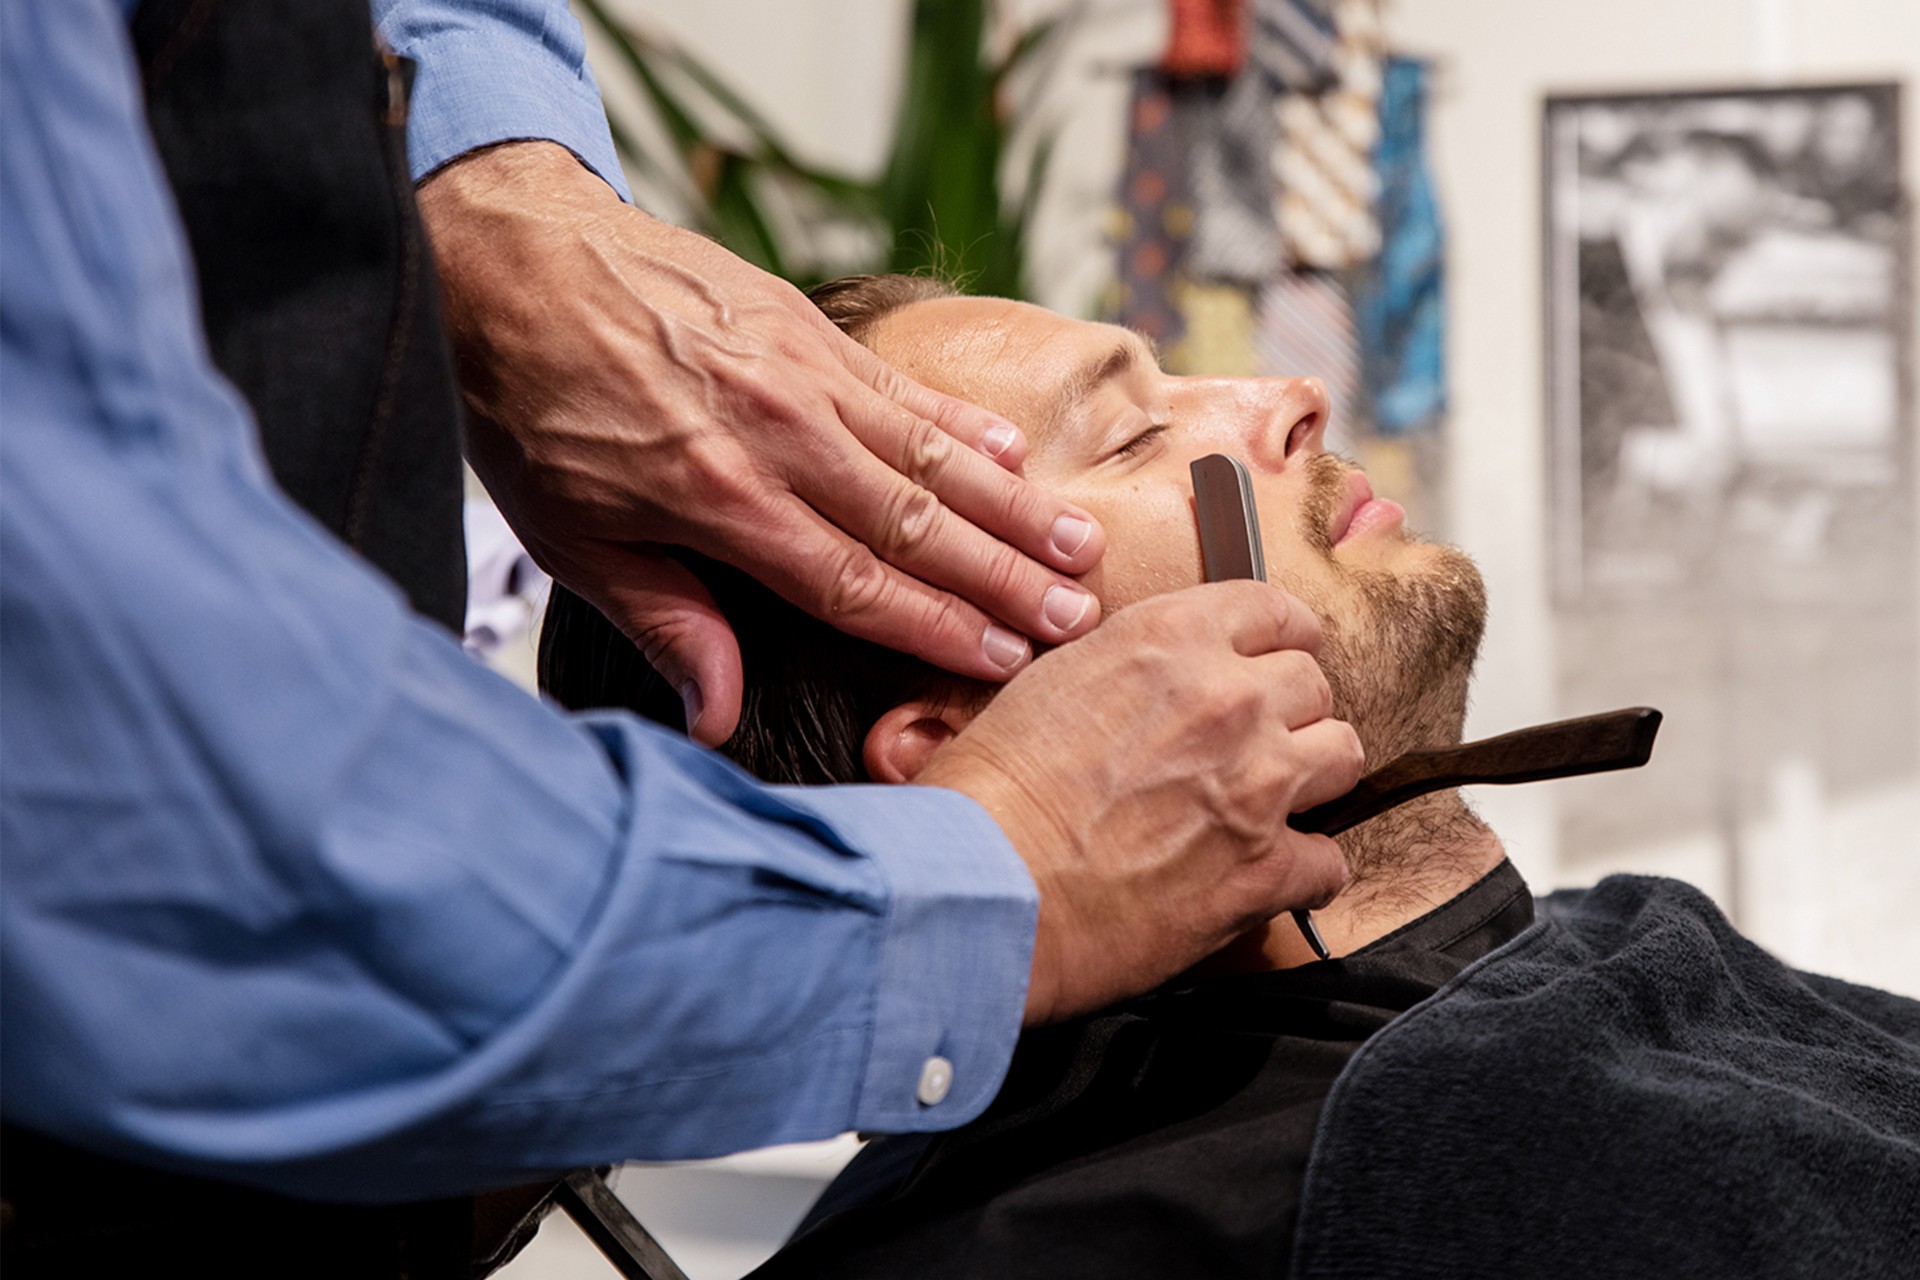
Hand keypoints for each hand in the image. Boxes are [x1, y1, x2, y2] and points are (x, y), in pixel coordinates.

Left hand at [417, 143, 1105, 745]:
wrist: (511, 259)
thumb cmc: (529, 408)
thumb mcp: (572, 536)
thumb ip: (665, 620)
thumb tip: (717, 716)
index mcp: (722, 498)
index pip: (855, 583)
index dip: (936, 629)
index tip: (1004, 660)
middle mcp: (780, 435)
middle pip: (918, 524)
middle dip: (1004, 579)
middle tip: (1076, 618)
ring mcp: (802, 374)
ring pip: (931, 454)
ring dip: (1011, 505)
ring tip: (1078, 546)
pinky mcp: (806, 327)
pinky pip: (901, 385)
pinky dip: (962, 421)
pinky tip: (1013, 450)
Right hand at [917, 581, 1363, 1024]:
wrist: (984, 885)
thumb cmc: (988, 797)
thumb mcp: (1049, 684)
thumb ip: (1124, 673)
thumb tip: (1147, 692)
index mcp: (1170, 639)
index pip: (1274, 610)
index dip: (1280, 639)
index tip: (1278, 658)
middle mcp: (1227, 699)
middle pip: (1313, 683)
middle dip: (1290, 713)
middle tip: (1256, 744)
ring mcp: (1257, 783)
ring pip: (1343, 754)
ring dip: (1313, 778)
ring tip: (1276, 803)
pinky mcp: (1265, 869)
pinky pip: (1329, 861)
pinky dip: (1304, 871)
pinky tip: (1269, 877)